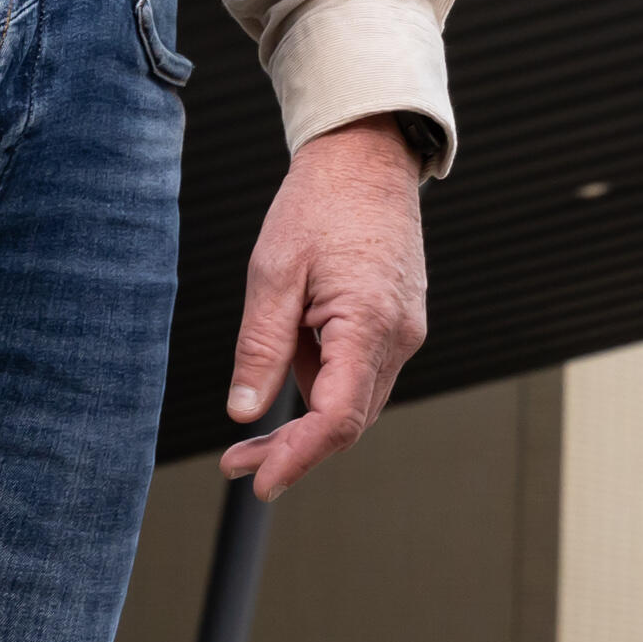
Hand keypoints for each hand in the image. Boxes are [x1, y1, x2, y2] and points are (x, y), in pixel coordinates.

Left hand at [224, 119, 428, 498]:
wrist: (367, 159)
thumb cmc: (319, 206)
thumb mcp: (273, 273)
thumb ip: (261, 347)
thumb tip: (245, 413)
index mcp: (368, 322)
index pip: (337, 418)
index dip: (298, 458)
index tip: (259, 482)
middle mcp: (399, 336)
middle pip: (349, 422)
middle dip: (294, 450)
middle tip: (236, 463)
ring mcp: (406, 331)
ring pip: (357, 403)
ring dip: (308, 423)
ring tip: (251, 424)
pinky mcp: (400, 324)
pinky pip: (363, 375)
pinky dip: (326, 390)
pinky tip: (292, 370)